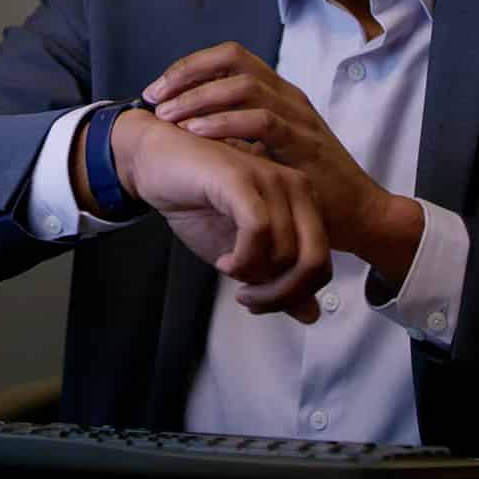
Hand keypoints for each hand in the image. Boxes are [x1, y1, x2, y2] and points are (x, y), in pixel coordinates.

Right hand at [110, 111, 330, 323]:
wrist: (157, 163)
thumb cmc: (199, 203)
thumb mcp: (243, 253)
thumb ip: (278, 280)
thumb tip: (311, 315)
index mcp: (302, 203)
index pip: (321, 264)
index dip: (293, 295)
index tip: (258, 301)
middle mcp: (296, 187)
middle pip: (314, 261)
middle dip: (281, 294)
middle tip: (248, 298)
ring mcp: (271, 179)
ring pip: (286, 251)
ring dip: (254, 276)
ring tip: (228, 269)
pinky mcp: (241, 178)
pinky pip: (258, 231)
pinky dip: (243, 258)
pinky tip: (223, 260)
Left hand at [143, 43, 421, 280]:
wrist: (359, 213)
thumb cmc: (308, 184)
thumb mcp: (267, 150)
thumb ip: (238, 135)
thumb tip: (189, 128)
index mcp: (278, 93)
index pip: (230, 57)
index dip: (190, 67)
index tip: (157, 89)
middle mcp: (288, 96)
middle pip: (232, 59)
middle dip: (187, 74)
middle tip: (154, 97)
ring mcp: (299, 117)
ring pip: (243, 85)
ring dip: (199, 97)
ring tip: (169, 115)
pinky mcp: (305, 143)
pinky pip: (261, 121)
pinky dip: (224, 123)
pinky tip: (196, 133)